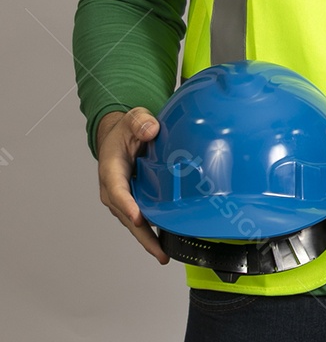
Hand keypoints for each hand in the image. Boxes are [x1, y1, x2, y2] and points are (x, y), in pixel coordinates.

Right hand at [97, 108, 169, 263]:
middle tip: (159, 252)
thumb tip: (151, 129)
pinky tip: (166, 241)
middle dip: (142, 235)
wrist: (121, 137)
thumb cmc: (126, 130)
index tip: (138, 218)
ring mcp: (123, 199)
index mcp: (111, 170)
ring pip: (134, 223)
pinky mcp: (133, 202)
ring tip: (164, 254)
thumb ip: (140, 122)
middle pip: (126, 216)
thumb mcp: (133, 119)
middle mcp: (114, 189)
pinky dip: (152, 231)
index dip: (127, 205)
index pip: (118, 190)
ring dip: (148, 239)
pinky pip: (141, 219)